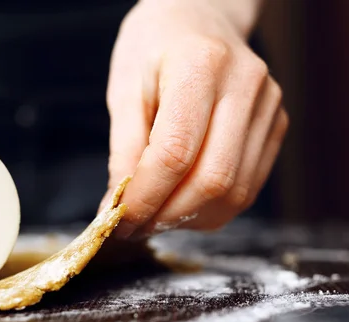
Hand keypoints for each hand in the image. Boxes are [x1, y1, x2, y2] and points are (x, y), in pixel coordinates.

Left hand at [102, 0, 286, 239]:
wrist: (199, 17)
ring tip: (157, 215)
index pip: (175, 153)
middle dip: (168, 216)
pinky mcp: (275, 125)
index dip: (146, 197)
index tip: (120, 220)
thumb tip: (119, 206)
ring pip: (235, 191)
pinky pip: (247, 186)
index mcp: (199, 67)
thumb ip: (124, 150)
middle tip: (135, 226)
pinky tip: (183, 202)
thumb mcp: (125, 90)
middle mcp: (244, 85)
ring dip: (190, 218)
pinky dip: (212, 207)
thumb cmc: (154, 47)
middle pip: (212, 180)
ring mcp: (267, 106)